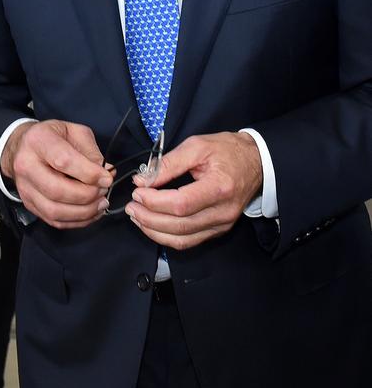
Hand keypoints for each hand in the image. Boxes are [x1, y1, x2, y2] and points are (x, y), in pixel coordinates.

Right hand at [1, 120, 113, 228]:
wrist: (22, 146)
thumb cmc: (51, 137)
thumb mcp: (74, 131)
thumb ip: (91, 151)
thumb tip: (106, 172)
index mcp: (38, 141)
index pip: (63, 161)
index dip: (89, 173)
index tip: (107, 178)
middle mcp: (26, 165)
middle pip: (57, 190)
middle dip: (87, 195)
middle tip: (103, 191)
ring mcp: (25, 188)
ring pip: (54, 210)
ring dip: (83, 212)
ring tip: (100, 203)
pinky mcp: (29, 204)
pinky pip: (53, 220)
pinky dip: (76, 221)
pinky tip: (90, 212)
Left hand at [125, 132, 262, 249]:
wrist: (256, 162)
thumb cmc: (227, 150)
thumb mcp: (197, 146)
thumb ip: (168, 163)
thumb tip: (142, 179)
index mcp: (220, 187)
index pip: (181, 204)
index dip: (155, 201)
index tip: (137, 192)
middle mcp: (223, 212)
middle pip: (180, 225)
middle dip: (149, 219)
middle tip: (131, 206)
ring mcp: (221, 224)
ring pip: (182, 239)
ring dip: (154, 231)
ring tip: (137, 216)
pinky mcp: (218, 230)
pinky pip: (189, 241)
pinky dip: (167, 236)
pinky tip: (152, 224)